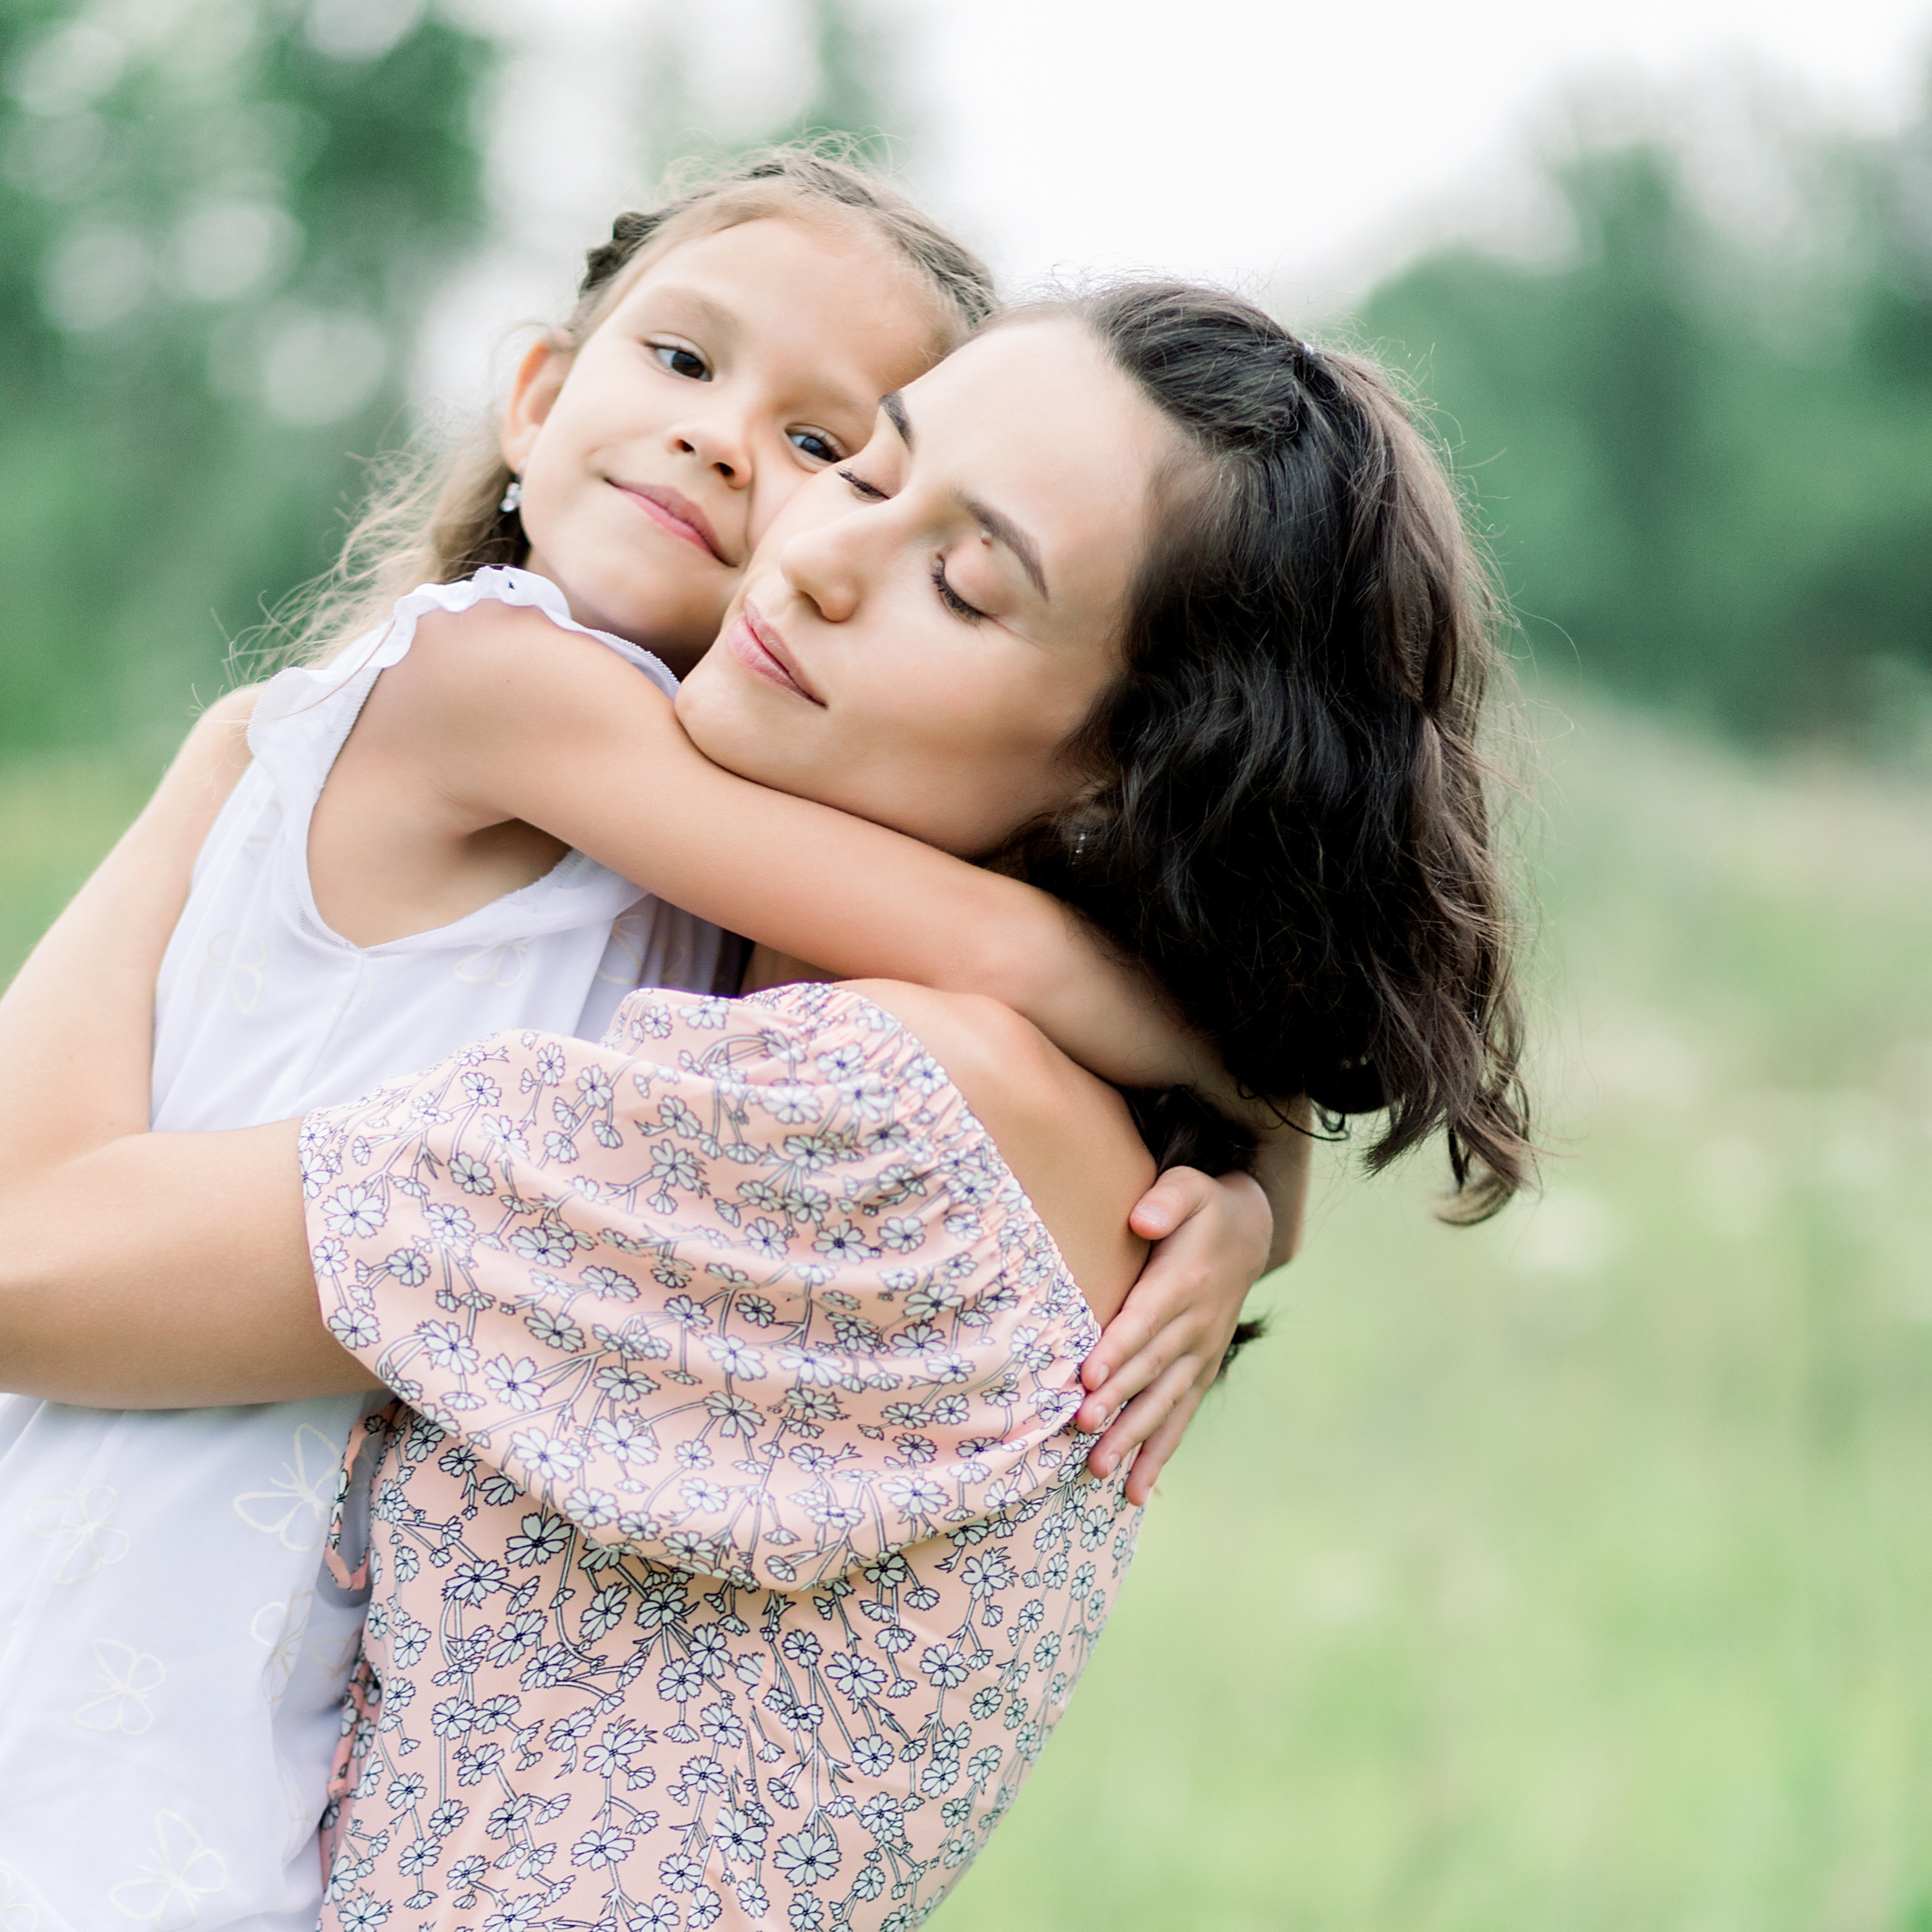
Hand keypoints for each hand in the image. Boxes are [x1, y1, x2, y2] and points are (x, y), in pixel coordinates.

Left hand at [1077, 1165, 1272, 1504]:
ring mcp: (1201, 1353)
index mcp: (1185, 1283)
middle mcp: (1196, 1325)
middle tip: (1082, 1430)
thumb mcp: (1189, 1187)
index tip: (1089, 1377)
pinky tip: (1135, 1490)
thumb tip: (1141, 1216)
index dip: (1118, 1349)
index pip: (1146, 1320)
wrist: (1249, 1231)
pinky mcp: (1201, 1370)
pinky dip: (1159, 1453)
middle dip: (1117, 1401)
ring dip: (1133, 1438)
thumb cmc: (1203, 1207)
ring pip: (1164, 1402)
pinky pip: (1181, 1416)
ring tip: (1100, 1470)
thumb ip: (1167, 1199)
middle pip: (1151, 1369)